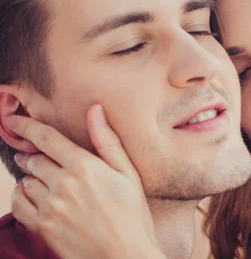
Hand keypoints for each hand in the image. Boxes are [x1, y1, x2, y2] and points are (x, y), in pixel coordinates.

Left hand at [8, 105, 164, 258]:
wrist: (125, 256)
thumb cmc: (132, 214)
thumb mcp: (129, 174)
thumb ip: (108, 141)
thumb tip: (95, 109)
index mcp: (85, 167)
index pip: (48, 139)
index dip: (28, 127)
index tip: (15, 121)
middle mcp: (63, 184)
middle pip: (35, 160)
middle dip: (34, 156)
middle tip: (39, 158)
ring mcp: (50, 207)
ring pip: (27, 182)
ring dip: (32, 177)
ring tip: (45, 182)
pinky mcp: (43, 227)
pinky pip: (19, 205)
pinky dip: (21, 196)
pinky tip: (33, 196)